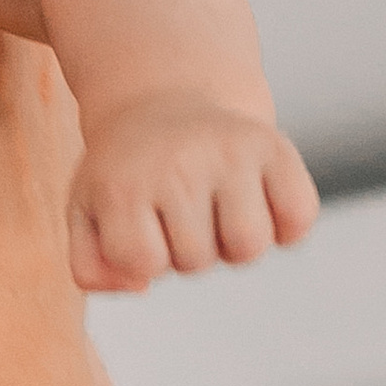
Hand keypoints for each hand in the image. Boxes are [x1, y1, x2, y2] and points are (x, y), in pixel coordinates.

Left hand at [68, 98, 318, 291]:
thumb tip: (140, 284)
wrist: (161, 101)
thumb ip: (92, 267)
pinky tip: (256, 202)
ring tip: (215, 209)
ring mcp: (230, 152)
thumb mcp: (87, 213)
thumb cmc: (125, 173)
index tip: (140, 225)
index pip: (144, 264)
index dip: (145, 258)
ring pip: (249, 247)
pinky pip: (299, 219)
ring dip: (234, 244)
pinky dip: (286, 226)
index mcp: (123, 184)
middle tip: (178, 209)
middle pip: (198, 261)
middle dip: (187, 250)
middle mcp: (177, 164)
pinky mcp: (274, 147)